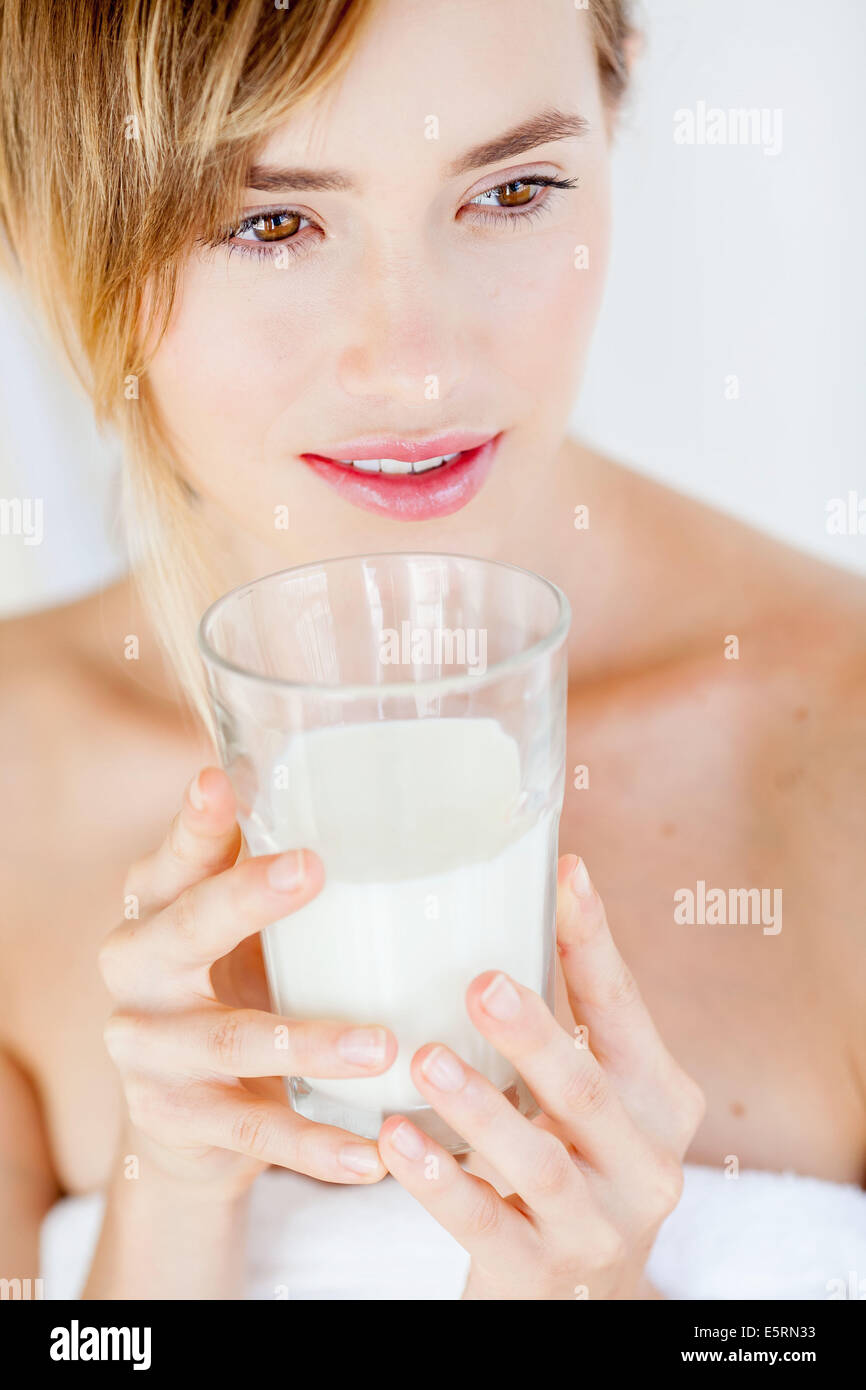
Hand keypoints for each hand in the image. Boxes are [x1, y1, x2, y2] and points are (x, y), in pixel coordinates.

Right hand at [99, 766, 396, 1197]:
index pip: (170, 857)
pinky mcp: (176, 1119)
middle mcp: (136, 972)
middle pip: (184, 931)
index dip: (193, 823)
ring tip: (383, 1046)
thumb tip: (368, 799)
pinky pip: (254, 1132)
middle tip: (314, 868)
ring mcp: (149, 1051)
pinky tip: (372, 1155)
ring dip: (311, 1042)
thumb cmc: (232, 986)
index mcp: (155, 909)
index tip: (219, 782)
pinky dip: (317, 1147)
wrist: (186, 1118)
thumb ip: (268, 871)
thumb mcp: (242, 929)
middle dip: (246, 899)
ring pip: (231, 1041)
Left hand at [377, 853, 705, 1298]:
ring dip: (481, 1107)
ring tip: (426, 1059)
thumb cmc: (577, 1159)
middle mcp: (646, 1162)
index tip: (566, 875)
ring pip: (539, 1161)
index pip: (626, 1010)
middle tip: (481, 983)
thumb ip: (571, 1015)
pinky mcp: (545, 1274)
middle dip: (535, 1035)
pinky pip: (487, 1223)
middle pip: (588, 1089)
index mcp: (661, 1098)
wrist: (581, 1294)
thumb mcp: (591, 1092)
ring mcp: (600, 1225)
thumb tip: (534, 888)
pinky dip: (439, 1181)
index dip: (595, 943)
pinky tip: (395, 1141)